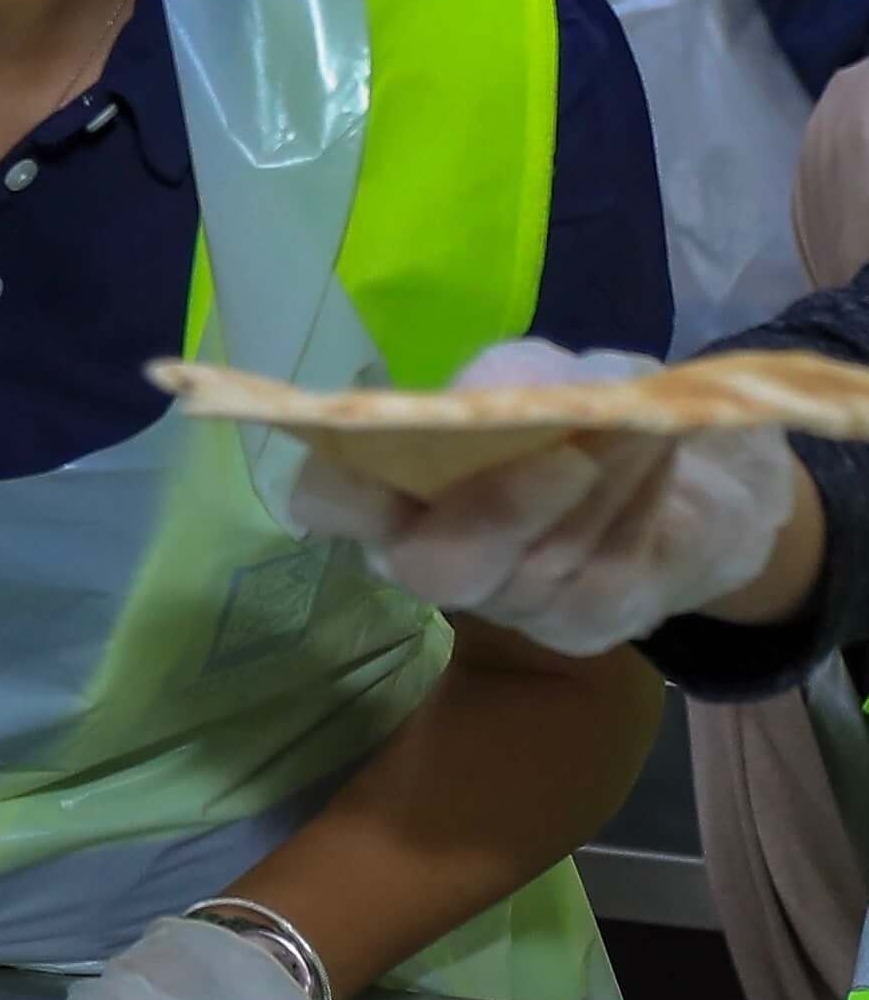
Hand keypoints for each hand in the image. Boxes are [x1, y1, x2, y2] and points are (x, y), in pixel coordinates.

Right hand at [286, 340, 795, 656]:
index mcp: (388, 497)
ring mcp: (508, 607)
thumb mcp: (536, 372)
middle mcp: (429, 562)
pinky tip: (655, 458)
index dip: (342, 485)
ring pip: (537, 567)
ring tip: (636, 426)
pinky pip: (605, 573)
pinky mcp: (581, 628)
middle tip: (569, 457)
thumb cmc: (568, 417)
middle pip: (433, 566)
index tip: (401, 437)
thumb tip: (488, 397)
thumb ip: (505, 378)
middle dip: (498, 511)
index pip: (328, 505)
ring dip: (595, 491)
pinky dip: (637, 506)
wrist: (671, 481)